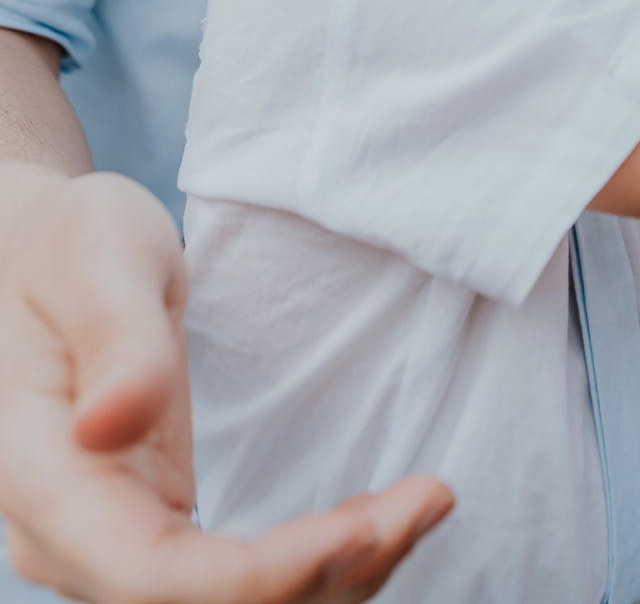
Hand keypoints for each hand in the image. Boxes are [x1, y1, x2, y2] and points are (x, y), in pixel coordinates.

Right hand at [0, 165, 451, 603]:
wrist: (37, 255)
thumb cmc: (66, 243)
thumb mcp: (97, 255)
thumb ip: (116, 338)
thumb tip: (113, 426)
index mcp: (43, 476)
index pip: (152, 579)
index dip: (263, 576)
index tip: (361, 527)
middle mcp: (68, 537)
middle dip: (325, 575)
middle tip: (428, 500)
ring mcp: (106, 542)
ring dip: (335, 575)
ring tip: (423, 503)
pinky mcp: (149, 530)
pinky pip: (231, 580)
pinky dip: (311, 562)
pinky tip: (374, 518)